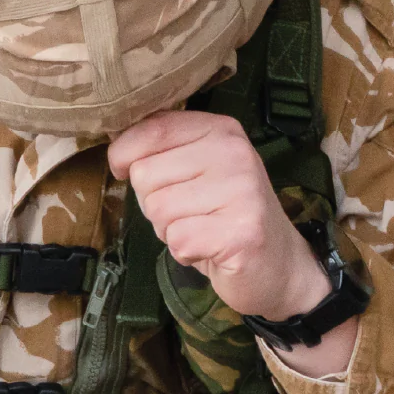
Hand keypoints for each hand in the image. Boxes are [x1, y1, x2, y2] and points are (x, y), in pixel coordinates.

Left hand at [108, 111, 357, 374]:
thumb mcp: (195, 168)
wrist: (278, 265)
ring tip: (202, 228)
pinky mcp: (241, 233)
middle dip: (154, 202)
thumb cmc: (223, 214)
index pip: (151, 128)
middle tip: (189, 212)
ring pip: (158, 209)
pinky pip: (177, 240)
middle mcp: (234, 153)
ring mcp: (242, 191)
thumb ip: (161, 150)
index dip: (123, 154)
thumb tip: (115, 151)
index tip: (125, 170)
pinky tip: (210, 248)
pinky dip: (185, 252)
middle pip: (145, 174)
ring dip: (170, 229)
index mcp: (219, 129)